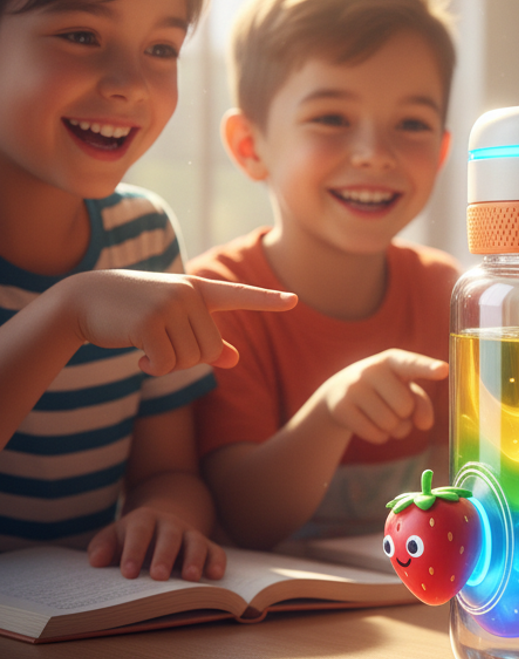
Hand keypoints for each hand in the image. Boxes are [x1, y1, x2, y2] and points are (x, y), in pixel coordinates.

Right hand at [66, 270, 296, 374]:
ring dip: (169, 364)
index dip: (267, 301)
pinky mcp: (148, 323)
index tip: (294, 301)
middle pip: (211, 349)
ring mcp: (169, 306)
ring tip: (149, 346)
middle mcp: (188, 294)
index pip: (239, 295)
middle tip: (163, 346)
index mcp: (198, 290)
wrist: (84, 299)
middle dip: (189, 359)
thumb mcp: (173, 320)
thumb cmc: (134, 311)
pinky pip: (167, 365)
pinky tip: (139, 356)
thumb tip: (234, 359)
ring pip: (191, 359)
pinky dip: (154, 368)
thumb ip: (205, 338)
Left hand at [87, 506, 226, 581]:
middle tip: (158, 577)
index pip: (139, 533)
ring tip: (190, 579)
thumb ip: (103, 546)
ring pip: (195, 542)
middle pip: (169, 537)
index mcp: (144, 520)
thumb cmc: (131, 537)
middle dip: (164, 556)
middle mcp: (170, 524)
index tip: (127, 573)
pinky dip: (216, 562)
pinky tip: (215, 576)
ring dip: (194, 559)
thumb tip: (96, 561)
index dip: (134, 551)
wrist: (161, 520)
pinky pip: (215, 551)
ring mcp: (190, 534)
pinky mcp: (206, 545)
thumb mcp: (114, 536)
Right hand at [317, 350, 448, 443]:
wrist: (339, 391)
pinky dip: (379, 436)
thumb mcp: (404, 388)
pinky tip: (370, 423)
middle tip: (392, 406)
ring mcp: (353, 388)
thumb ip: (422, 403)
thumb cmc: (384, 388)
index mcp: (393, 359)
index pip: (412, 364)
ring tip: (382, 415)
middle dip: (404, 414)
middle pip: (405, 407)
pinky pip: (375, 434)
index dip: (428, 368)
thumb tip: (425, 424)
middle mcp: (371, 369)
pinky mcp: (341, 408)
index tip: (443, 370)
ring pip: (390, 424)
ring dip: (393, 428)